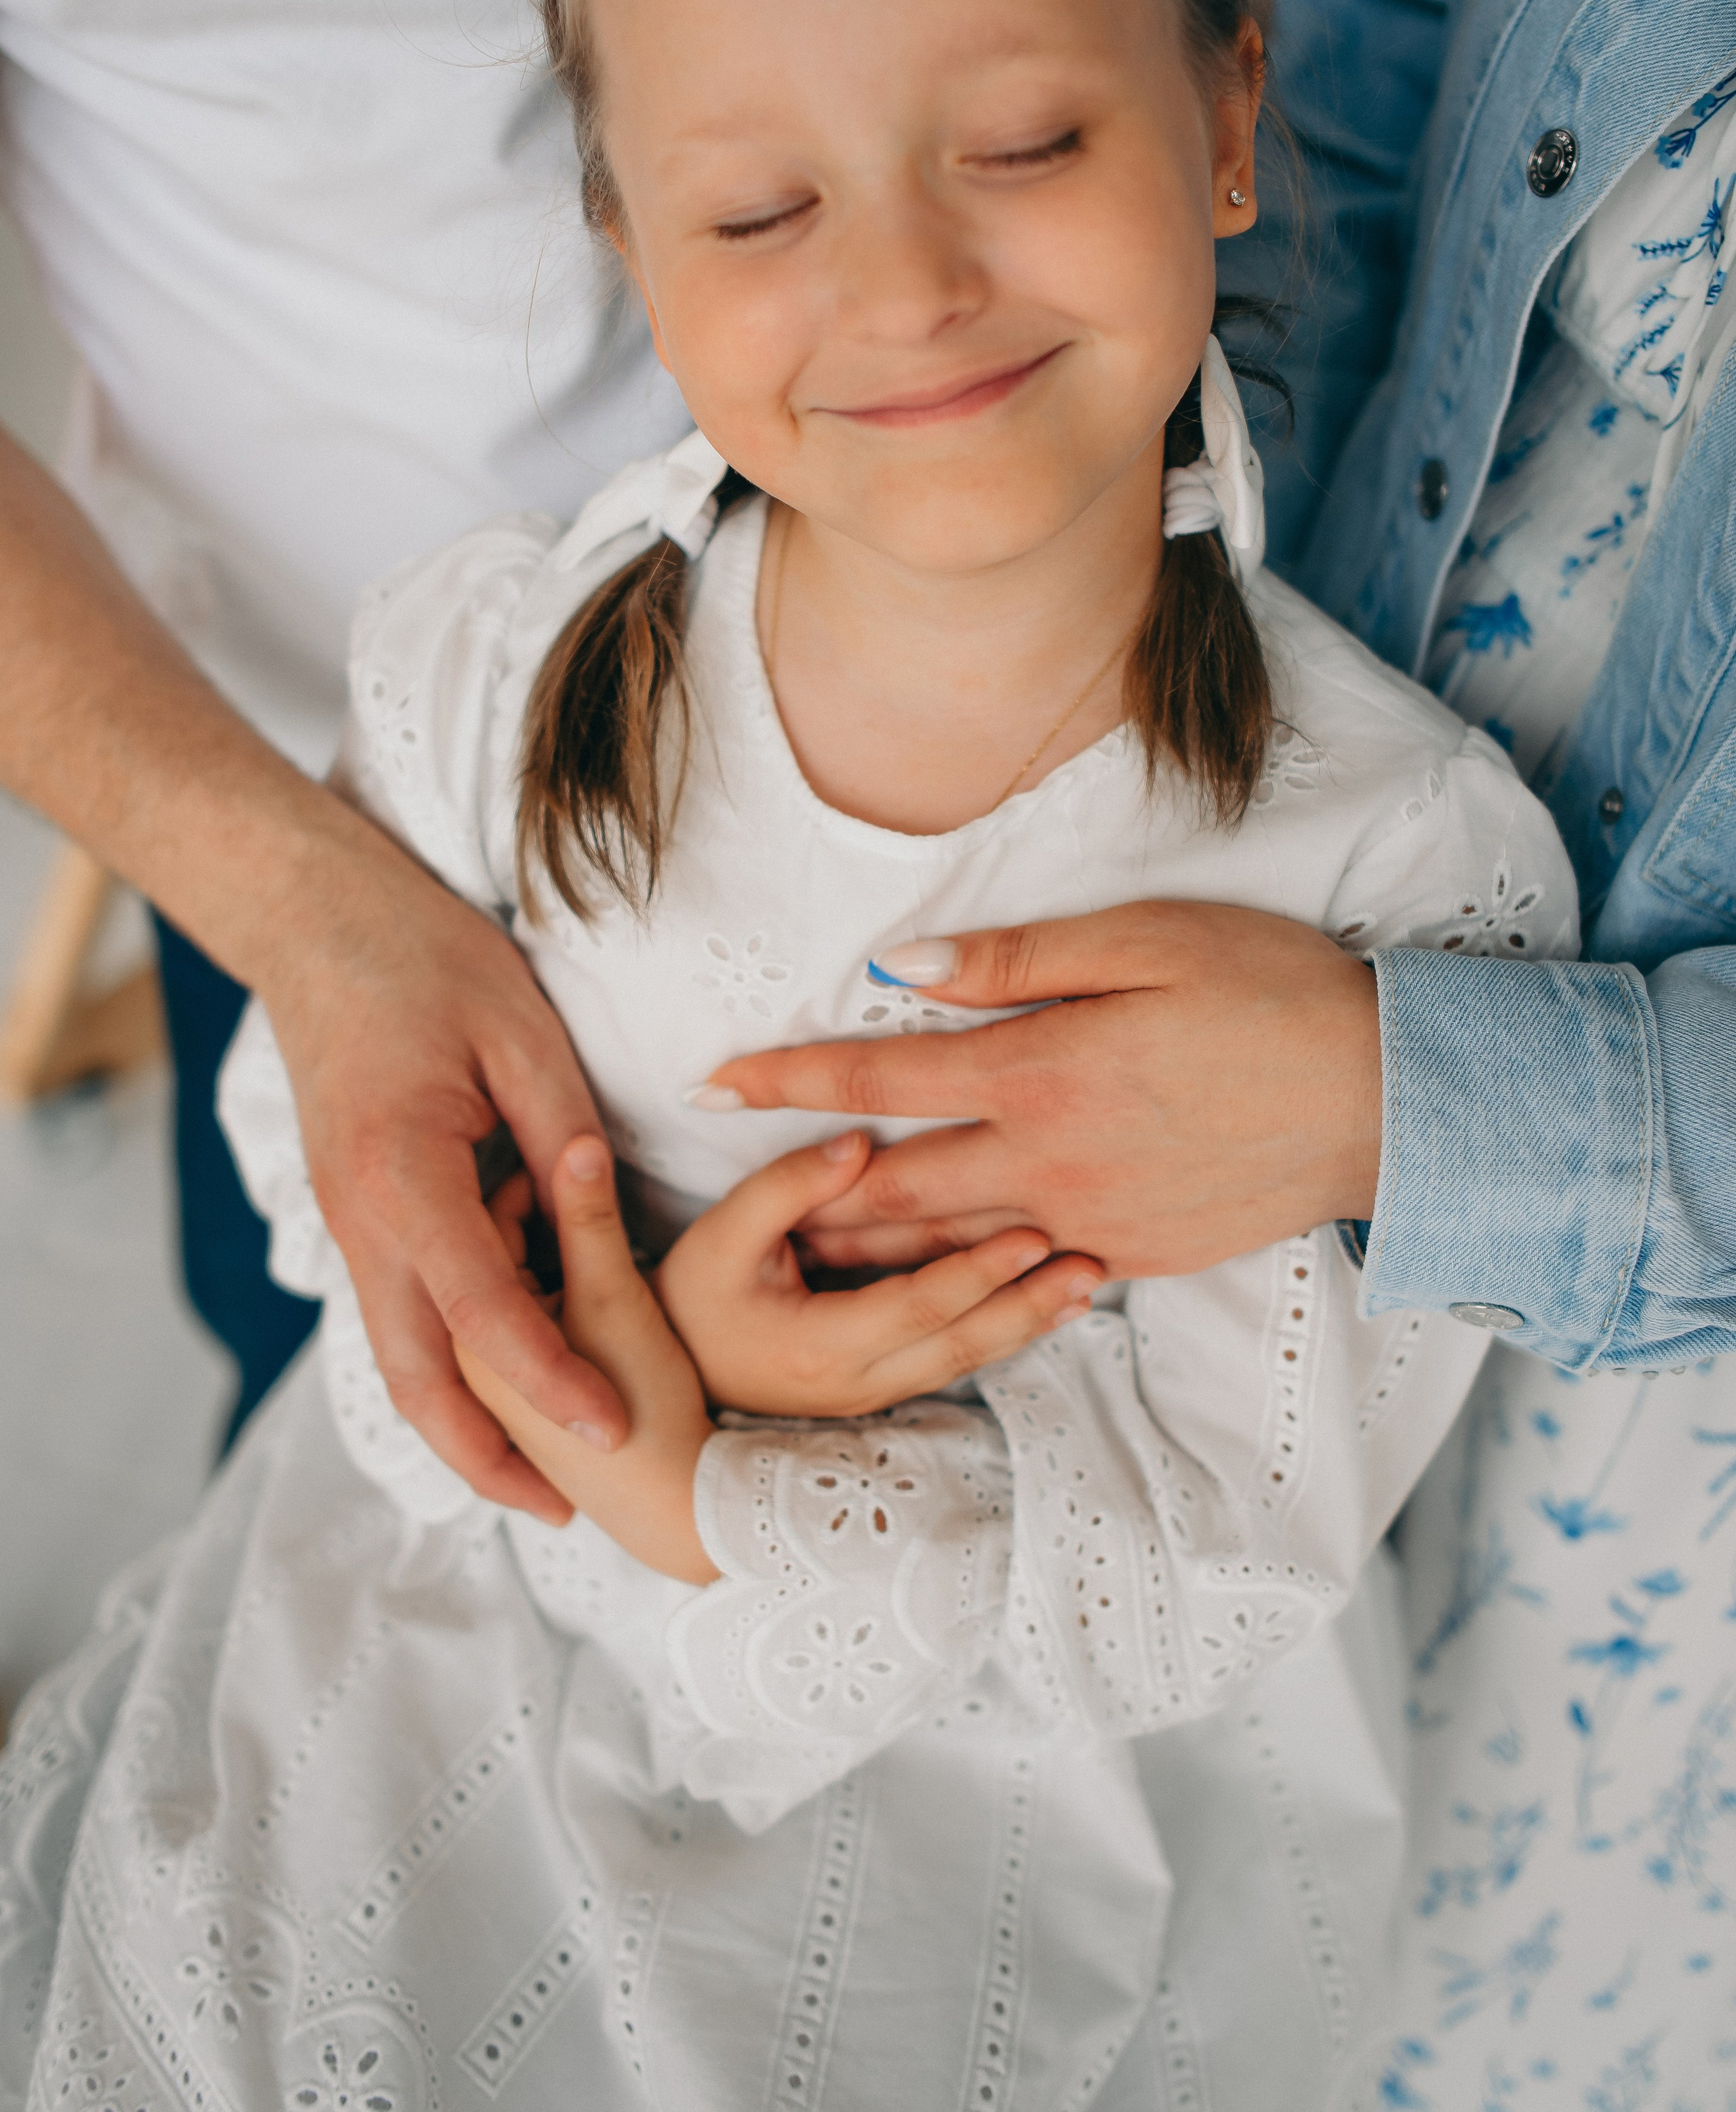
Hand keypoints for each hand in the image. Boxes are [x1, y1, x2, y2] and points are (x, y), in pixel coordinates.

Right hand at [0, 429, 619, 1519]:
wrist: (313, 917)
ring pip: (402, 1358)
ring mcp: (347, 1221)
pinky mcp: (355, 1209)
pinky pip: (398, 1311)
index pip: (488, 1313)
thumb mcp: (518, 1031)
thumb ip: (562, 1130)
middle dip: (493, 1454)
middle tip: (573, 1510)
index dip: (555, 1378)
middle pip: (423, 1375)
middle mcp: (363, 1221)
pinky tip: (504, 1375)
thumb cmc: (420, 957)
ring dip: (465, 1422)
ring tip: (542, 1474)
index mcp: (404, 1179)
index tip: (618, 1427)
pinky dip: (448, 1360)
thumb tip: (604, 1207)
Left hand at [461, 1138, 716, 1582]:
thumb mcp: (616, 1300)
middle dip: (522, 1219)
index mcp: (462, 1338)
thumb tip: (579, 1146)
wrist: (690, 1505)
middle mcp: (454, 1367)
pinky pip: (501, 1328)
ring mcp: (482, 1390)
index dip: (537, 1186)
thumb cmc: (650, 1408)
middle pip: (472, 1261)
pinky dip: (531, 1292)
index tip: (584, 1165)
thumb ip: (589, 1219)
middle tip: (579, 1195)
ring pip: (485, 1293)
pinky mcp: (512, 1407)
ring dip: (530, 1256)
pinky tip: (581, 1281)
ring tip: (590, 1237)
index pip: (480, 1233)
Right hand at [653, 1130, 1102, 1416]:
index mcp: (821, 1345)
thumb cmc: (691, 1298)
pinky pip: (953, 1361)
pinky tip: (1044, 1306)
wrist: (667, 1381)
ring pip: (966, 1360)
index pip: (916, 1307)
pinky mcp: (881, 1386)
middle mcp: (858, 1382)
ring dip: (1029, 1324)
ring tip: (1088, 1285)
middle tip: (1089, 1265)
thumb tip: (858, 1143)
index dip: (976, 1273)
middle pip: (961, 1345)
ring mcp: (873, 1393)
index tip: (1032, 1234)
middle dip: (1028, 1305)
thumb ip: (787, 1186)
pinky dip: (1002, 1332)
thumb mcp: (721, 1235)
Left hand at [694, 903, 1381, 1277]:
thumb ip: (1018, 963)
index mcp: (1037, 1077)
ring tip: (796, 1254)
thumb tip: (906, 970)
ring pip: (948, 1250)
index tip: (715, 1082)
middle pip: (891, 1193)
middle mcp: (1047, 1166)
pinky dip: (966, 1277)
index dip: (788, 1081)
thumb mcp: (1143, 941)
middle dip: (800, 1199)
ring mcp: (1090, 1224)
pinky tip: (933, 1276)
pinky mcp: (1134, 1256)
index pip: (877, 1084)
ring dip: (866, 1254)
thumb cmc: (1267, 994)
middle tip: (727, 1208)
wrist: (1382, 1099)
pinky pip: (1026, 1275)